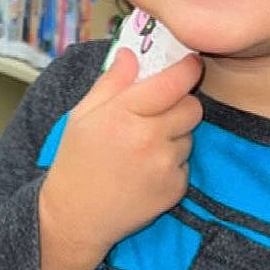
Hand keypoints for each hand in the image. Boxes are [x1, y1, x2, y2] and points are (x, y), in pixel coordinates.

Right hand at [38, 46, 202, 269]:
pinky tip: (146, 171)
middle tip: (159, 113)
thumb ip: (111, 82)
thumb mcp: (83, 116)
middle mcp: (148, 138)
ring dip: (175, 136)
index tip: (190, 63)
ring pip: (189, 136)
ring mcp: (164, 166)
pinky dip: (172, 163)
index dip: (187, 69)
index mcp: (123, 115)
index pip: (173, 82)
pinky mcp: (175, 189)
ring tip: (143, 148)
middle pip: (192, 107)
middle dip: (181, 104)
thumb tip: (132, 53)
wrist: (78, 217)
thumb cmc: (77, 161)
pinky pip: (185, 163)